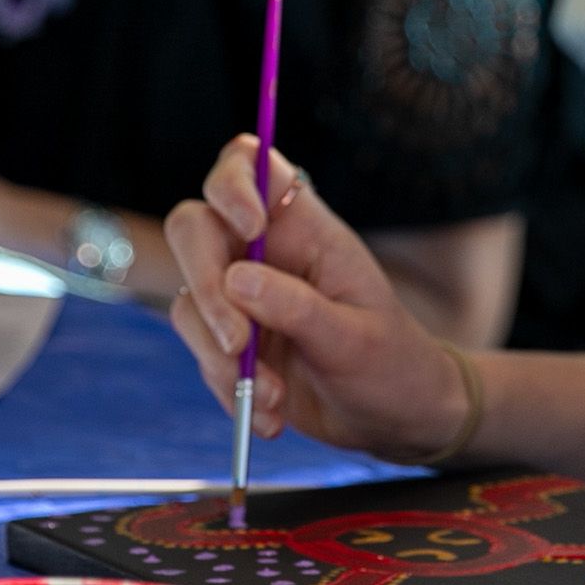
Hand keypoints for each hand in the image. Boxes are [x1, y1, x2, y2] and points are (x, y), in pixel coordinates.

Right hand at [164, 135, 469, 459]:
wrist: (394, 418)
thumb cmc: (391, 364)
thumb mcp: (356, 340)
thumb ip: (299, 308)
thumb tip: (236, 281)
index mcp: (305, 229)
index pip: (249, 165)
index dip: (233, 182)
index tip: (250, 230)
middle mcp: (263, 253)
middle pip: (194, 228)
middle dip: (207, 286)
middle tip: (237, 343)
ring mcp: (241, 296)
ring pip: (190, 300)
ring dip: (220, 356)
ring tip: (272, 399)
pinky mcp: (229, 340)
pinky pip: (200, 353)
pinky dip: (226, 389)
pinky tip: (268, 418)